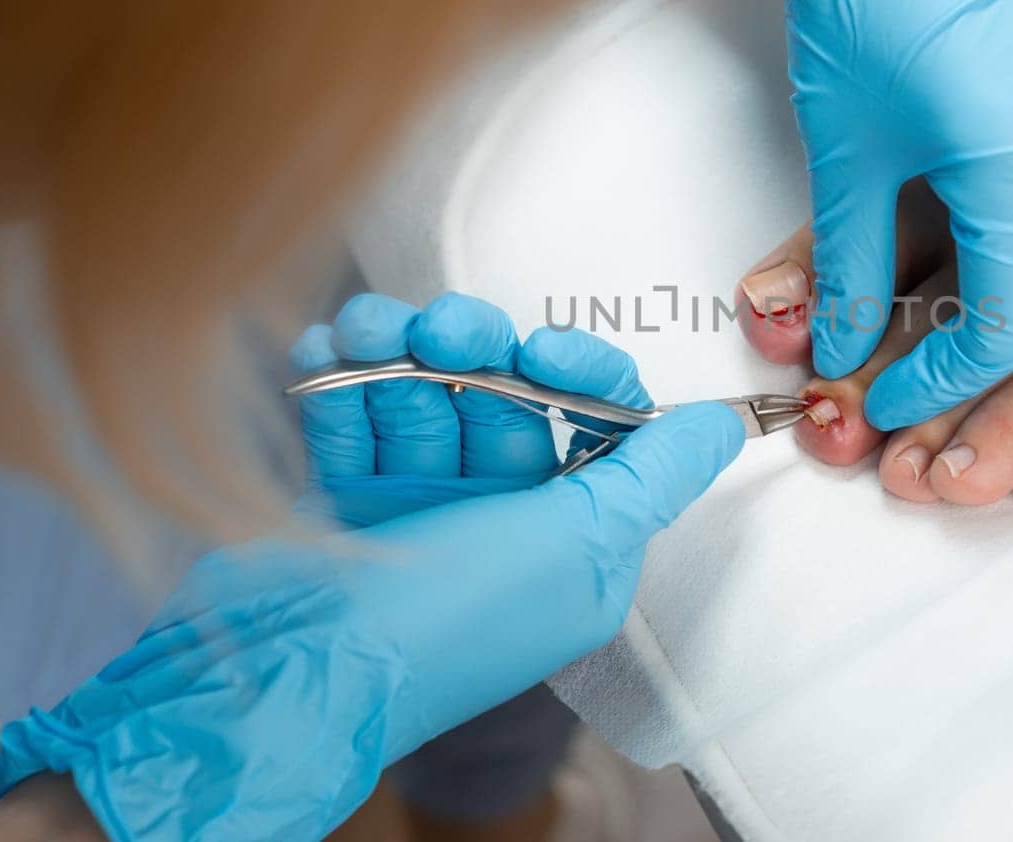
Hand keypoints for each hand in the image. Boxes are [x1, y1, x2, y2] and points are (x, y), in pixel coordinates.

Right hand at [0, 293, 743, 840]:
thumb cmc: (449, 621)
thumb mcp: (576, 546)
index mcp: (573, 536)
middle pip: (505, 395)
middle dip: (474, 350)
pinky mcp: (346, 502)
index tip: (540, 350)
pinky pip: (350, 418)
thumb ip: (655, 476)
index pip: (596, 421)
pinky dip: (334, 379)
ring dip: (393, 351)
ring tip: (363, 331)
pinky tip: (319, 352)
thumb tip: (722, 425)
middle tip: (441, 331)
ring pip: (423, 394)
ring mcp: (420, 510)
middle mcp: (502, 521)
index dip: (576, 370)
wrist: (290, 680)